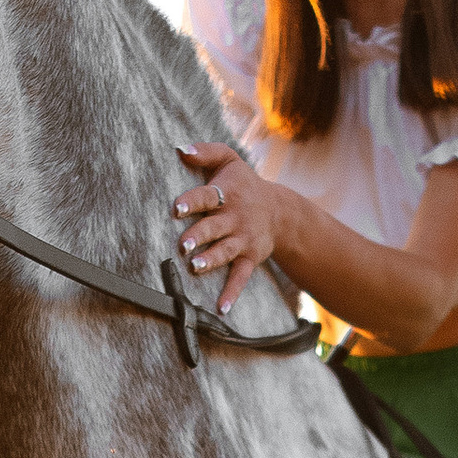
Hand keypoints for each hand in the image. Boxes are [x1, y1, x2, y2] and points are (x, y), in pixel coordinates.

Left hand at [171, 142, 279, 315]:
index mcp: (226, 194)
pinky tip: (221, 309)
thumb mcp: (229, 160)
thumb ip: (205, 152)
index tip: (177, 208)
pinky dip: (232, 293)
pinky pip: (240, 277)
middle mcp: (235, 218)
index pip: (206, 197)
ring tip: (196, 267)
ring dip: (211, 260)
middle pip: (213, 227)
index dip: (191, 202)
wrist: (280, 211)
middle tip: (183, 245)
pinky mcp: (249, 258)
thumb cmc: (244, 184)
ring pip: (225, 251)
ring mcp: (242, 240)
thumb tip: (180, 148)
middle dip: (199, 236)